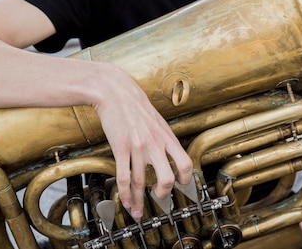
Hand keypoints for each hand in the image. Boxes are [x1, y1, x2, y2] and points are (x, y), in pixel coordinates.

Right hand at [93, 65, 192, 218]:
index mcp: (167, 136)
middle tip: (159, 198)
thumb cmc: (135, 105)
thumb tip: (169, 154)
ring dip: (140, 201)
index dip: (186, 179)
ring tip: (138, 211)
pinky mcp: (120, 148)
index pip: (186, 163)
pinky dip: (125, 193)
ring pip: (141, 183)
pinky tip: (125, 200)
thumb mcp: (157, 120)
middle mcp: (155, 143)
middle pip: (168, 178)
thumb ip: (164, 138)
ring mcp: (138, 147)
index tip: (181, 187)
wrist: (114, 91)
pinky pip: (124, 177)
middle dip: (164, 194)